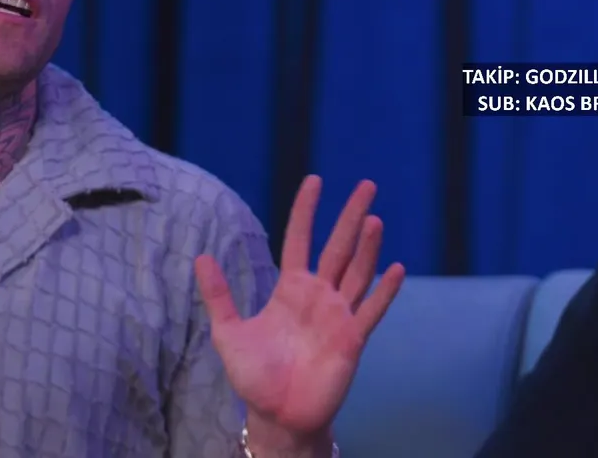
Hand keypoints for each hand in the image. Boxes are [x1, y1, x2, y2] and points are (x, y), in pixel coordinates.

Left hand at [195, 176, 404, 444]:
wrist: (276, 416)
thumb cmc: (254, 375)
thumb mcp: (228, 331)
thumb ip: (219, 295)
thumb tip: (201, 257)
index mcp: (290, 288)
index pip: (300, 239)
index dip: (306, 211)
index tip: (315, 181)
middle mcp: (318, 296)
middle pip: (337, 247)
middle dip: (350, 216)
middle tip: (367, 184)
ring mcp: (338, 316)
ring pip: (357, 272)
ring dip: (367, 246)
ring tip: (373, 218)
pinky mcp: (352, 339)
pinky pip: (371, 311)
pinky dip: (384, 291)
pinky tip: (396, 268)